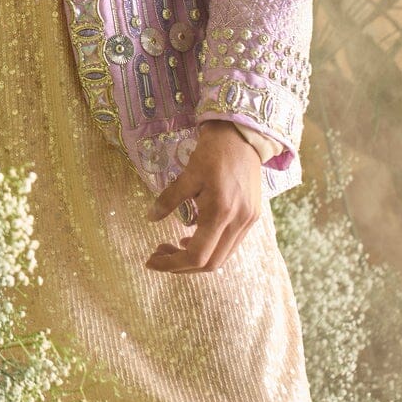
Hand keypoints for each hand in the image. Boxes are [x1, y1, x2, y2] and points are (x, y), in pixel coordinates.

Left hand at [143, 121, 262, 271]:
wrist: (243, 136)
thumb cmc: (213, 152)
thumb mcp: (187, 174)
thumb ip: (169, 199)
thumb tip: (150, 218)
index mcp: (220, 212)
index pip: (196, 255)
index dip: (172, 264)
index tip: (151, 260)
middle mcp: (238, 222)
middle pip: (210, 264)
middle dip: (182, 265)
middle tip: (159, 254)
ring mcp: (248, 221)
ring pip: (222, 257)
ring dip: (196, 258)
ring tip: (172, 246)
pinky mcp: (251, 216)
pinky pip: (230, 244)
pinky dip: (210, 247)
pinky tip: (193, 235)